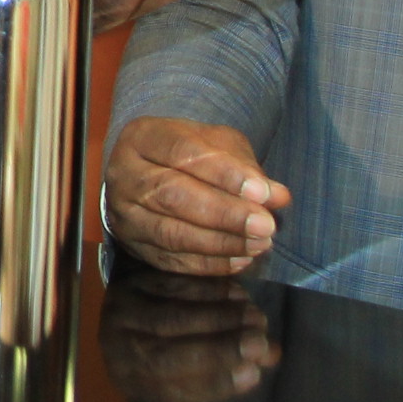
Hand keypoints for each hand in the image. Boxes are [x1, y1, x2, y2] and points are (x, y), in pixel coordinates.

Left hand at [98, 264, 278, 401]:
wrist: (126, 307)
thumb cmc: (161, 348)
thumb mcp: (181, 373)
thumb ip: (223, 373)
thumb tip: (268, 360)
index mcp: (130, 381)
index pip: (170, 391)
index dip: (213, 384)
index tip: (252, 375)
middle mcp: (117, 348)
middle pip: (167, 354)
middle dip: (219, 350)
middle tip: (260, 343)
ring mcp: (121, 312)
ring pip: (173, 317)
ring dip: (220, 318)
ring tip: (257, 319)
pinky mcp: (131, 281)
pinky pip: (173, 286)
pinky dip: (209, 291)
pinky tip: (239, 294)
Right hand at [103, 117, 290, 274]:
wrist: (145, 171)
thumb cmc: (186, 154)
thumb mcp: (215, 143)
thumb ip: (245, 166)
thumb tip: (278, 196)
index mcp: (143, 137)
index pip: (183, 152)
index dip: (224, 174)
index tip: (262, 192)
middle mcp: (125, 174)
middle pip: (173, 195)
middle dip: (224, 214)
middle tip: (265, 225)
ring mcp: (124, 213)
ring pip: (171, 233)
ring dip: (221, 243)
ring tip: (259, 244)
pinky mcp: (132, 245)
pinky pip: (171, 260)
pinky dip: (209, 264)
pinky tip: (240, 260)